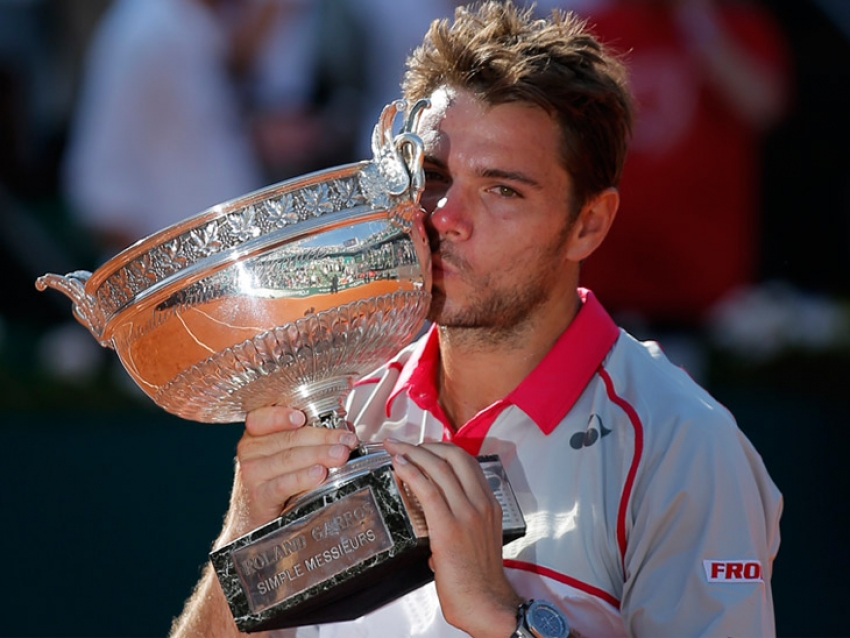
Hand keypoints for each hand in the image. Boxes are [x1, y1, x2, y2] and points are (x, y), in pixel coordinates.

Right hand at [217, 406, 359, 545]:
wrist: (253, 520)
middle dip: (323, 438)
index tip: (303, 417)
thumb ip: (310, 438)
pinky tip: (319, 474)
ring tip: (340, 455)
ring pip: (289, 458)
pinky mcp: (259, 496)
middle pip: (289, 438)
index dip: (282, 416)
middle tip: (346, 440)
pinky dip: (303, 478)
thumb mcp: (286, 455)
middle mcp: (251, 450)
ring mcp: (253, 473)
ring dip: (319, 455)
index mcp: (257, 433)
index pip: (264, 417)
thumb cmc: (274, 481)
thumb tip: (345, 431)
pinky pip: (283, 484)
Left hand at [384, 439, 521, 637]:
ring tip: (394, 449)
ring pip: (439, 468)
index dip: (442, 448)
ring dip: (412, 453)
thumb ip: (460, 522)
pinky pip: (428, 490)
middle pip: (454, 456)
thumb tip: (434, 518)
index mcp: (489, 504)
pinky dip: (411, 473)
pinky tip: (399, 466)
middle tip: (403, 444)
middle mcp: (481, 504)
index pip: (467, 462)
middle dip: (425, 444)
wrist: (486, 604)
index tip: (423, 447)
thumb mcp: (478, 539)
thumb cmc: (479, 579)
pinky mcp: (449, 527)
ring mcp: (467, 514)